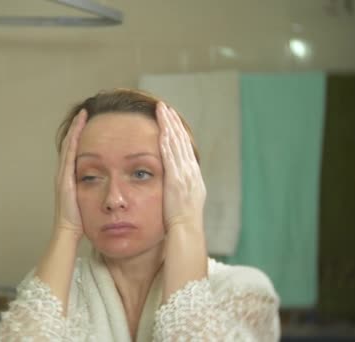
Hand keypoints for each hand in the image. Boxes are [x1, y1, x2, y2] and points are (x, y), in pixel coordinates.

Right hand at [53, 109, 86, 239]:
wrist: (69, 232)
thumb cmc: (82, 220)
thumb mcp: (90, 200)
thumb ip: (97, 189)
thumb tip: (110, 183)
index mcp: (71, 177)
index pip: (76, 151)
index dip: (81, 135)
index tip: (89, 122)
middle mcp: (65, 172)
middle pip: (71, 144)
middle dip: (77, 127)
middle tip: (85, 111)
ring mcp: (63, 174)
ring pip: (69, 145)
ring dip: (76, 129)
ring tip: (83, 114)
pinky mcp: (65, 177)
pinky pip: (69, 154)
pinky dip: (74, 140)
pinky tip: (78, 129)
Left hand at [156, 102, 206, 232]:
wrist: (187, 230)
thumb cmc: (182, 221)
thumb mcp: (183, 201)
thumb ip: (179, 188)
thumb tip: (173, 184)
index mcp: (193, 175)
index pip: (184, 147)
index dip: (178, 132)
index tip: (170, 120)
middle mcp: (191, 170)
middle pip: (181, 140)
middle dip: (173, 122)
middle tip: (165, 107)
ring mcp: (184, 173)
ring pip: (176, 143)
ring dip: (169, 125)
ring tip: (161, 110)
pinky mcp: (176, 177)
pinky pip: (170, 154)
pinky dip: (167, 140)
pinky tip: (161, 129)